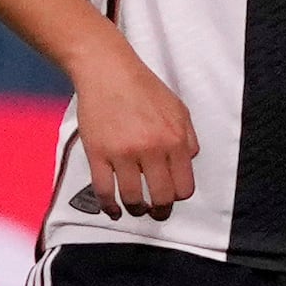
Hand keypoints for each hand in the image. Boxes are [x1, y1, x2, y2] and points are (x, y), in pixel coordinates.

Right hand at [67, 53, 196, 217]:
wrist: (108, 73)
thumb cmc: (145, 89)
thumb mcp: (180, 111)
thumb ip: (188, 139)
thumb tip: (189, 163)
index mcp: (175, 141)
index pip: (184, 186)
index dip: (178, 197)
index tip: (172, 198)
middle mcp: (152, 150)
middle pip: (162, 197)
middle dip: (161, 210)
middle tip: (156, 212)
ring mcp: (123, 154)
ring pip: (133, 198)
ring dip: (136, 210)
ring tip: (136, 209)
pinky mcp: (97, 154)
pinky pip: (104, 190)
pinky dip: (108, 206)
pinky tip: (112, 210)